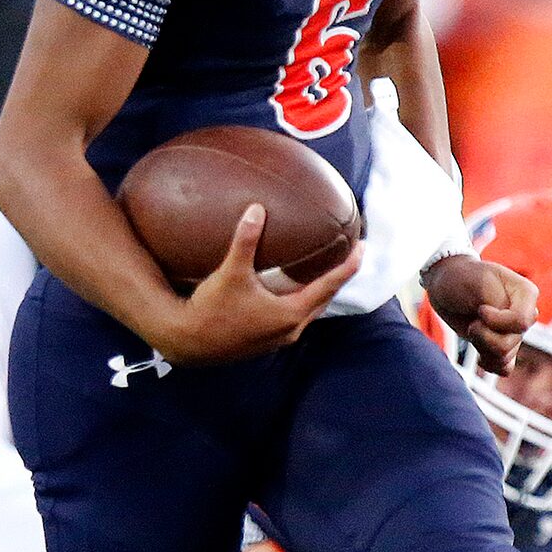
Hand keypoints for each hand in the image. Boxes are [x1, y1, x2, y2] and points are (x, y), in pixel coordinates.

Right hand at [158, 205, 359, 365]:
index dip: (347, 267)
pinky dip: (300, 301)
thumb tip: (257, 209)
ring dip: (318, 292)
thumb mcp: (231, 272)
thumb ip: (246, 241)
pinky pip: (293, 317)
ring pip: (308, 311)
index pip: (328, 286)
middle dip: (337, 278)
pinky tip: (293, 290)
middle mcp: (289, 329)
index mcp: (289, 313)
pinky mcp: (265, 341)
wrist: (188, 342)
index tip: (363, 249)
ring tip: (327, 272)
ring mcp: (278, 338)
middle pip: (323, 300)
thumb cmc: (211, 309)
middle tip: (351, 256)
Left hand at [422, 253, 536, 372]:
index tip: (480, 310)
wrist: (446, 284)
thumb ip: (498, 304)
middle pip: (511, 342)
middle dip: (484, 335)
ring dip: (481, 346)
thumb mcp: (480, 284)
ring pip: (504, 356)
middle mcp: (525, 314)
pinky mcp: (502, 344)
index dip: (497, 322)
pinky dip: (489, 363)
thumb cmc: (462, 278)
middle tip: (472, 321)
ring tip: (472, 329)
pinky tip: (478, 353)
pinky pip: (504, 367)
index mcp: (526, 293)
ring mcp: (514, 331)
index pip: (522, 322)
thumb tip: (508, 330)